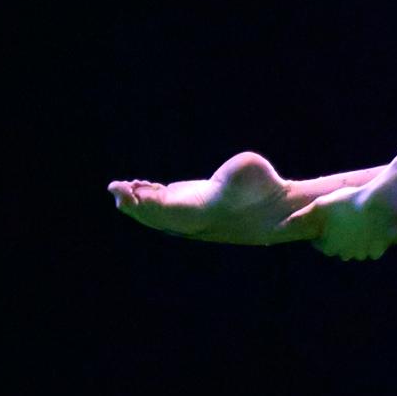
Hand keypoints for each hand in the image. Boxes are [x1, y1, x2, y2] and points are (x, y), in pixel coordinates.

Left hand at [109, 151, 329, 244]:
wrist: (280, 209)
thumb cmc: (270, 189)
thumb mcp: (260, 175)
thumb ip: (253, 178)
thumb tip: (263, 182)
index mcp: (209, 213)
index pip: (172, 213)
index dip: (150, 206)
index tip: (130, 196)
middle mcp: (199, 219)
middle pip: (161, 216)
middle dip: (137, 205)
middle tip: (116, 192)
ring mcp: (197, 215)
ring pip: (162, 214)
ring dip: (140, 204)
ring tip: (119, 191)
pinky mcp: (197, 204)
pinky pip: (169, 206)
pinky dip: (152, 197)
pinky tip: (136, 189)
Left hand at [310, 174, 396, 261]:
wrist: (380, 207)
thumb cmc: (348, 205)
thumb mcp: (320, 206)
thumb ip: (302, 217)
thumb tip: (280, 226)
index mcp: (329, 246)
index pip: (320, 244)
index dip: (321, 233)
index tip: (325, 222)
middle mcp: (345, 254)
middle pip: (338, 249)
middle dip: (337, 239)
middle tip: (341, 222)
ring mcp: (363, 253)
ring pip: (355, 251)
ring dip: (354, 242)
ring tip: (357, 225)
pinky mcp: (379, 250)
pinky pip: (372, 250)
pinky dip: (371, 243)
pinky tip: (371, 230)